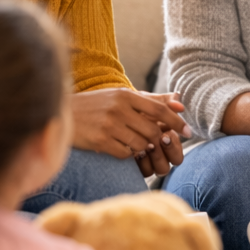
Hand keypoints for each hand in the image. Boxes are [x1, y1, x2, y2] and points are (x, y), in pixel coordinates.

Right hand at [70, 89, 191, 172]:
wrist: (61, 114)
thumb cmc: (96, 105)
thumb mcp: (122, 96)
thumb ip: (152, 100)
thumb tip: (180, 103)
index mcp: (125, 95)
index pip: (159, 108)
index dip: (176, 122)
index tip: (188, 132)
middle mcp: (118, 108)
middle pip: (153, 130)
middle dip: (160, 140)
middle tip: (160, 144)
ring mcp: (108, 125)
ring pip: (141, 144)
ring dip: (144, 148)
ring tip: (136, 143)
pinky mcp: (99, 141)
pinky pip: (126, 154)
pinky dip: (128, 154)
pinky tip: (121, 147)